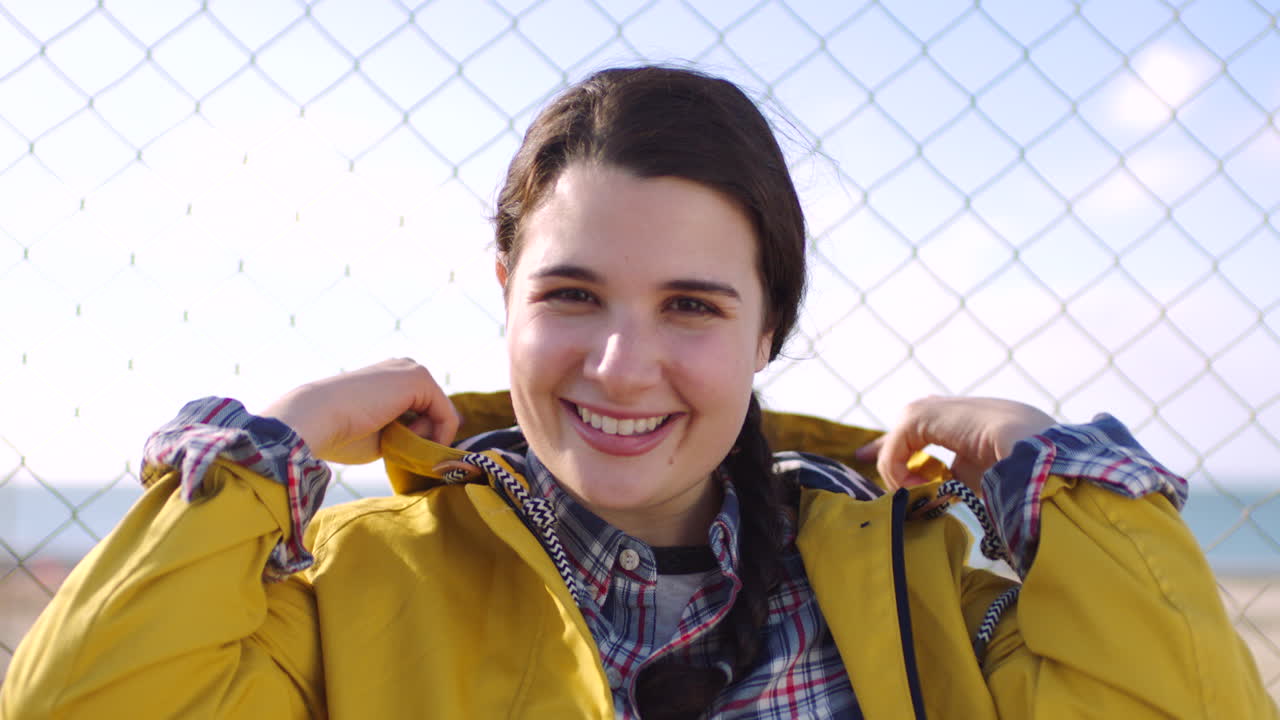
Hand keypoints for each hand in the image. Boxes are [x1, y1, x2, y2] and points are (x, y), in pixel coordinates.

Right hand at [260, 358, 459, 464]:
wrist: (315, 418)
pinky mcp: (418, 378)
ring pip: (441, 414)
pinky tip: (416, 446)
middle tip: (405, 456)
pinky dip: (439, 437)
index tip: (409, 458)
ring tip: (400, 448)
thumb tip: (436, 440)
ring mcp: (412, 369)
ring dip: (428, 439)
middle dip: (427, 438)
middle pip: (434, 411)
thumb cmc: (340, 433)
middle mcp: (403, 368)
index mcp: (389, 379)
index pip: (422, 410)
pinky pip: (446, 415)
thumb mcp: (383, 436)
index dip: (422, 438)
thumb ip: (408, 433)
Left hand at [855, 396, 1054, 495]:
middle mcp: (953, 410)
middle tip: (866, 459)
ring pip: (899, 441)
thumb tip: (937, 498)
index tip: (884, 463)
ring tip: (918, 495)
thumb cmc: (1023, 472)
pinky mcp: (921, 415)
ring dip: (901, 473)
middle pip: (906, 427)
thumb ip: (960, 481)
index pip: (929, 431)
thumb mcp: (986, 479)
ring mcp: (936, 408)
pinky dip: (898, 474)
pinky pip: (894, 449)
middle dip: (887, 448)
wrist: (1036, 454)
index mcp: (973, 423)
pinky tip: (917, 490)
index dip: (905, 448)